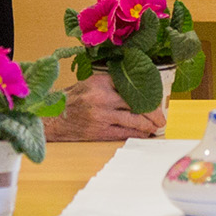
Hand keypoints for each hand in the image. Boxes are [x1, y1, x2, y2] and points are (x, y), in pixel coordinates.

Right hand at [44, 71, 165, 140]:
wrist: (53, 117)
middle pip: (137, 103)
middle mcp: (102, 97)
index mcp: (101, 82)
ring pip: (134, 120)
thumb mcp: (90, 84)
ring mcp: (101, 115)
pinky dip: (137, 134)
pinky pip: (125, 133)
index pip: (132, 86)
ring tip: (156, 127)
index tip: (156, 98)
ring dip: (148, 125)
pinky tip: (144, 134)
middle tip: (161, 118)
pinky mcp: (100, 131)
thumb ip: (111, 85)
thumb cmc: (73, 100)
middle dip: (153, 112)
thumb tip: (138, 90)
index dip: (148, 94)